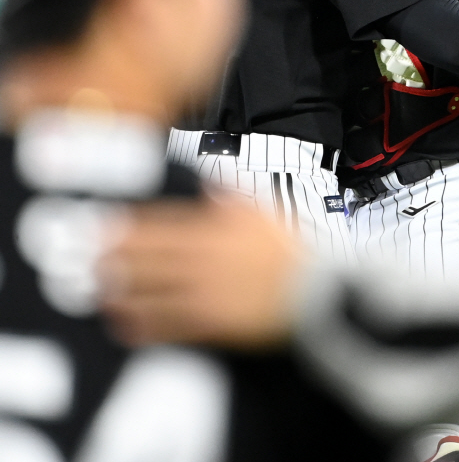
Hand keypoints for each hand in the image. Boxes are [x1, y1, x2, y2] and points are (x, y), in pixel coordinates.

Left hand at [98, 196, 304, 346]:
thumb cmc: (293, 248)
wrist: (319, 289)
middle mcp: (207, 260)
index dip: (132, 226)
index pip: (165, 225)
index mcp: (219, 230)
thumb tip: (208, 182)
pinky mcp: (217, 324)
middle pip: (152, 258)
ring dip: (125, 291)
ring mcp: (210, 294)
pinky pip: (174, 326)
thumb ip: (232, 196)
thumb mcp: (264, 211)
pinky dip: (147, 325)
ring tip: (99, 290)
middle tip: (90, 258)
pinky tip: (126, 324)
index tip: (105, 225)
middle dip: (118, 257)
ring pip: (156, 292)